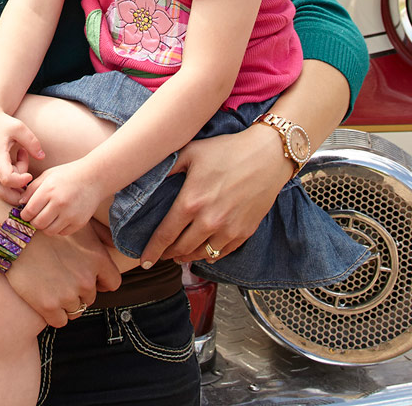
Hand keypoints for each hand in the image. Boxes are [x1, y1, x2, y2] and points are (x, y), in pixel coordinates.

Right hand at [0, 103, 39, 195]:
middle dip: (21, 186)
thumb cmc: (2, 123)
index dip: (22, 181)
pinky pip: (0, 186)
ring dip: (16, 180)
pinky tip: (13, 162)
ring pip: (5, 190)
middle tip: (27, 166)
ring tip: (20, 157)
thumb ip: (32, 142)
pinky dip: (10, 179)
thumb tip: (42, 157)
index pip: (8, 180)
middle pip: (7, 193)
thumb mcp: (19, 128)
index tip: (30, 175)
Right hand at [5, 221, 119, 328]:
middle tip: (62, 279)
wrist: (15, 235)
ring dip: (66, 303)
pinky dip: (54, 315)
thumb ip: (100, 238)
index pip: (113, 283)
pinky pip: (60, 321)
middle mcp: (86, 280)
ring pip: (76, 310)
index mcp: (97, 260)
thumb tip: (112, 245)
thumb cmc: (47, 228)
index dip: (101, 282)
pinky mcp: (48, 306)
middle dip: (79, 291)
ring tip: (52, 288)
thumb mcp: (78, 226)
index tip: (89, 279)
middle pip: (90, 297)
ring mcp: (67, 294)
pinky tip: (45, 301)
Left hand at [22, 161, 104, 235]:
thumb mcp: (48, 175)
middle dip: (34, 221)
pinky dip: (58, 228)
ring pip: (49, 231)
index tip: (26, 212)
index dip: (24, 214)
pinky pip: (62, 233)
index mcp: (49, 190)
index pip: (29, 211)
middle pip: (38, 223)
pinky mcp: (79, 222)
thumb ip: (32, 189)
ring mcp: (70, 215)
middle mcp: (59, 204)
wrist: (94, 177)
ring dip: (45, 226)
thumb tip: (20, 203)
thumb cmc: (68, 174)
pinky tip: (59, 218)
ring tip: (48, 217)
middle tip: (36, 215)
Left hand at [140, 125, 290, 266]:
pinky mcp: (244, 232)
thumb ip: (169, 166)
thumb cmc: (228, 150)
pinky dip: (209, 255)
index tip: (144, 261)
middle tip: (161, 255)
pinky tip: (204, 252)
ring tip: (179, 255)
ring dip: (187, 256)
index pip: (164, 235)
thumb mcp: (192, 152)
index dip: (152, 250)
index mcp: (191, 202)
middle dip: (168, 254)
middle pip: (181, 248)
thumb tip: (148, 173)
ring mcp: (228, 230)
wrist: (267, 156)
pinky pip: (222, 252)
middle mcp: (208, 221)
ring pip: (201, 254)